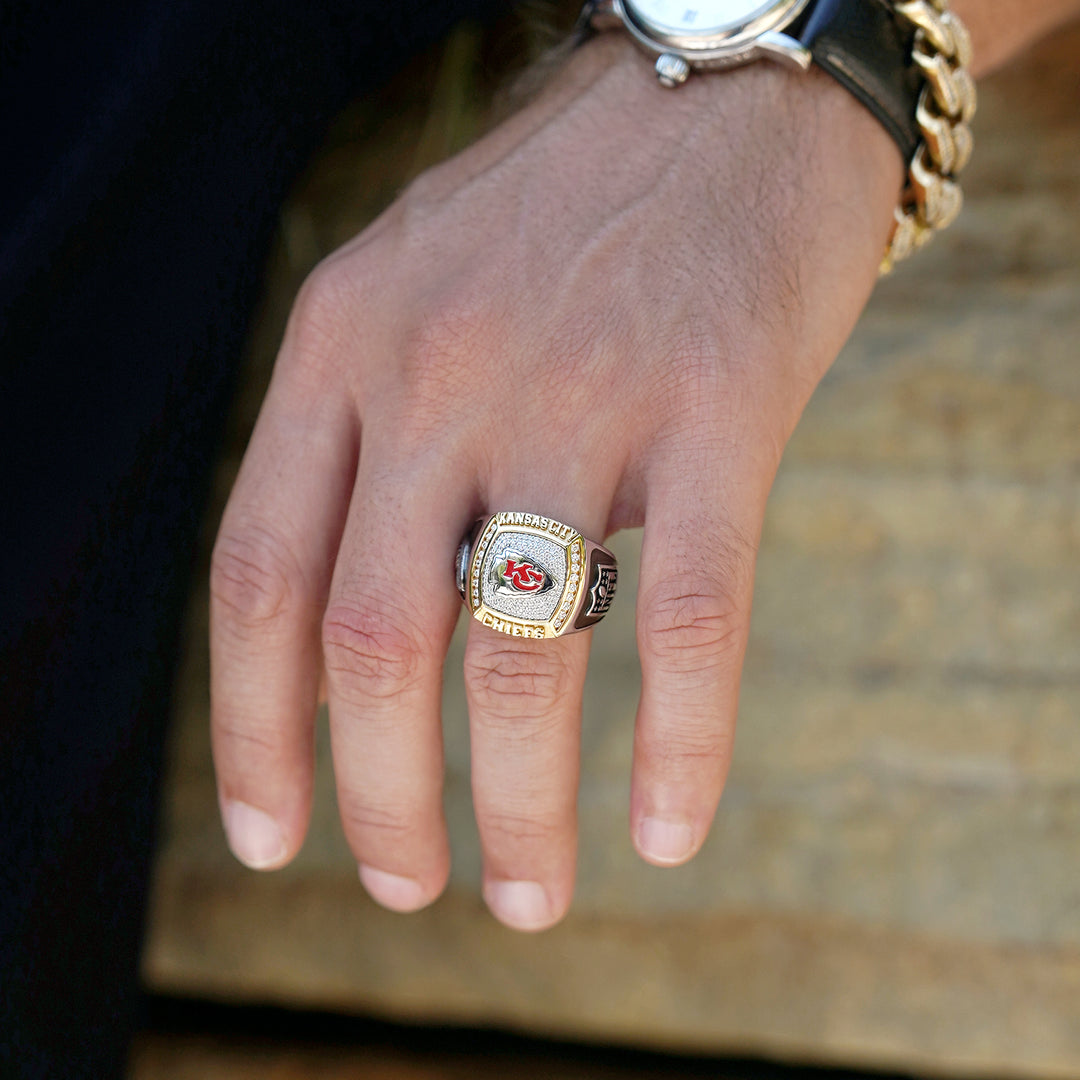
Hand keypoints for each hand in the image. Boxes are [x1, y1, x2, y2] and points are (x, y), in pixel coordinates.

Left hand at [209, 35, 900, 930]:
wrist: (724, 95)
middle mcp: (439, 375)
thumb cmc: (562, 219)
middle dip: (378, 800)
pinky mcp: (716, 411)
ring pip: (520, 654)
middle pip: (372, 642)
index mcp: (341, 347)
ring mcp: (578, 394)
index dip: (251, 730)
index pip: (255, 574)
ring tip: (526, 893)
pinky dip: (682, 747)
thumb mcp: (412, 295)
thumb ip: (365, 440)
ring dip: (516, 807)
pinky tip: (673, 830)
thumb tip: (354, 636)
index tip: (270, 837)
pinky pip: (692, 619)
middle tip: (406, 887)